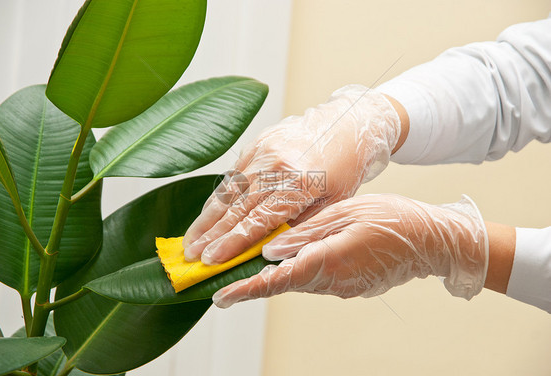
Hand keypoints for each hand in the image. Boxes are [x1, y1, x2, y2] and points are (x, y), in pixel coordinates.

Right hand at [183, 85, 400, 264]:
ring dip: (207, 218)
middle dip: (210, 235)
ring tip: (189, 240)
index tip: (210, 261)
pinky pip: (232, 175)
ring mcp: (263, 152)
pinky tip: (207, 214)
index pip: (257, 221)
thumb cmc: (344, 168)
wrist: (346, 124)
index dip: (231, 243)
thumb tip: (267, 248)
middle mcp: (275, 167)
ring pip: (228, 191)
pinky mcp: (256, 144)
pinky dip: (218, 197)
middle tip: (189, 256)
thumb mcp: (332, 203)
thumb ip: (299, 223)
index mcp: (298, 184)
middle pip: (236, 208)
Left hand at [212, 194, 487, 307]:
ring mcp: (343, 287)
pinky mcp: (350, 287)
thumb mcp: (346, 213)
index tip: (220, 296)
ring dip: (274, 277)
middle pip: (283, 284)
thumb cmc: (393, 218)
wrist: (432, 241)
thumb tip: (270, 249)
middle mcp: (333, 281)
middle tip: (224, 281)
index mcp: (329, 260)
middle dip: (252, 284)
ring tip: (251, 266)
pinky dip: (298, 272)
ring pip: (298, 281)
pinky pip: (316, 280)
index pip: (278, 279)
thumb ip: (306, 233)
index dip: (246, 289)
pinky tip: (292, 259)